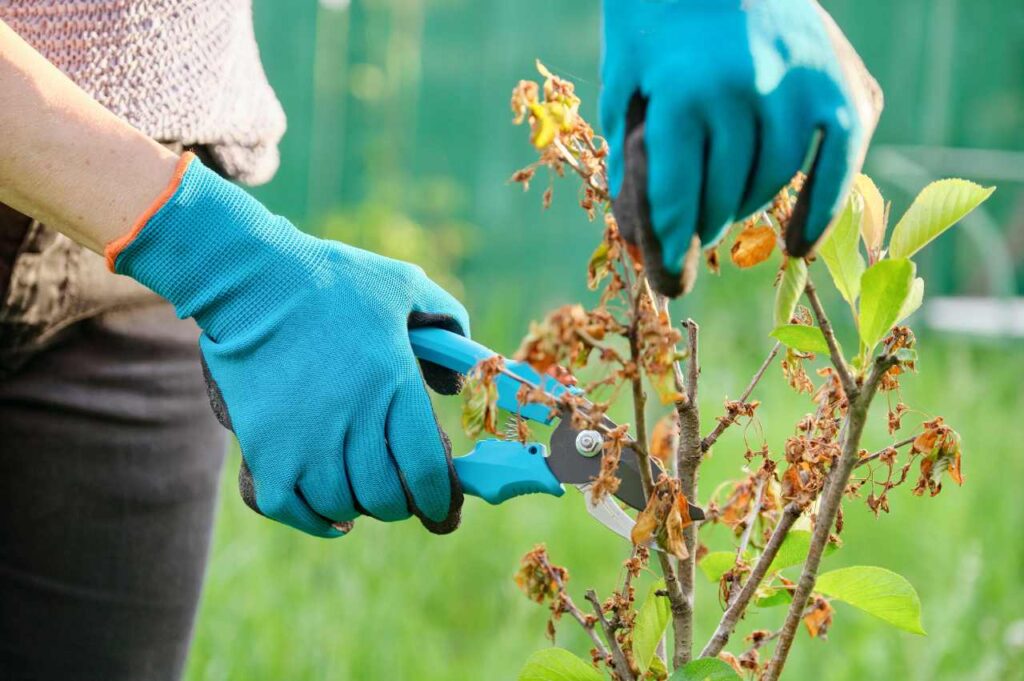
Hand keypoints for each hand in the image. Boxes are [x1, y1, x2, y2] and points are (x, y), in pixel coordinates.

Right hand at [109, 154, 469, 536]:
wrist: (250, 278)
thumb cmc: (333, 279)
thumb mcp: (405, 286)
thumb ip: (447, 327)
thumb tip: (453, 384)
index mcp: (394, 385)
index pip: (427, 473)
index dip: (441, 499)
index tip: (443, 504)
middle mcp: (352, 422)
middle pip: (386, 499)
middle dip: (400, 501)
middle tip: (398, 488)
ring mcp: (304, 441)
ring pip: (342, 506)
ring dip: (357, 503)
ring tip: (360, 487)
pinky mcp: (264, 449)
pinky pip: (291, 508)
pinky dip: (313, 517)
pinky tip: (328, 509)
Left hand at [601, 0, 882, 295]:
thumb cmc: (655, 17)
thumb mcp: (624, 81)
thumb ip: (632, 157)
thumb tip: (643, 239)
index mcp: (681, 92)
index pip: (675, 198)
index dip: (669, 246)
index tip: (668, 279)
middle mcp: (744, 90)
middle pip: (722, 196)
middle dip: (701, 223)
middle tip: (691, 231)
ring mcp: (798, 84)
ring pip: (771, 183)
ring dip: (744, 208)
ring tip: (726, 208)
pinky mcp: (842, 81)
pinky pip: (840, 164)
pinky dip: (822, 211)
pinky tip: (798, 248)